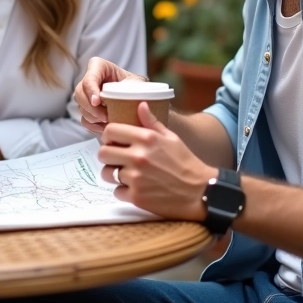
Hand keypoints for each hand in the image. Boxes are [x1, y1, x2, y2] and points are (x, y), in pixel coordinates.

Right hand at [74, 56, 147, 134]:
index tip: (97, 102)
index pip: (90, 77)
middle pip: (80, 94)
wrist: (134, 96)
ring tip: (109, 122)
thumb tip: (130, 95)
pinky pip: (84, 120)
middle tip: (106, 117)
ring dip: (94, 118)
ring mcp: (85, 95)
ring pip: (81, 108)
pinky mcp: (86, 109)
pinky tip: (105, 128)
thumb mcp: (137, 82)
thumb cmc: (135, 85)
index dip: (91, 90)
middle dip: (92, 108)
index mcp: (99, 66)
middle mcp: (89, 79)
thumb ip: (133, 86)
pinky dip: (94, 126)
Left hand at [97, 102, 215, 220]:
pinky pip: (116, 191)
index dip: (109, 136)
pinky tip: (136, 188)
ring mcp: (135, 178)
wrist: (199, 191)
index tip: (114, 141)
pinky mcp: (136, 197)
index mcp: (146, 138)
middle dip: (108, 155)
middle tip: (117, 158)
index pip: (110, 131)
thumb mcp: (171, 138)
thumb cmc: (185, 163)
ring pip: (107, 173)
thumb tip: (140, 105)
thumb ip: (151, 122)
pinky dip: (124, 191)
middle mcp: (138, 156)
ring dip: (114, 174)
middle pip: (102, 153)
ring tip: (127, 174)